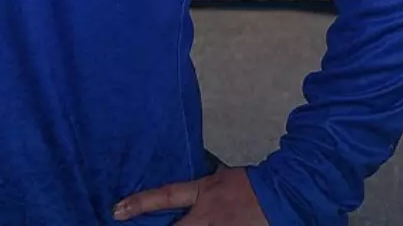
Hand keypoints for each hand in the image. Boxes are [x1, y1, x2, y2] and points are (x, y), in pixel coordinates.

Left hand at [114, 165, 268, 224]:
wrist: (286, 194)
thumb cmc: (252, 185)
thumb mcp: (218, 181)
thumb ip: (197, 192)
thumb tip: (178, 199)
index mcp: (203, 194)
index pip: (165, 197)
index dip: (140, 204)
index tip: (116, 211)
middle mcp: (208, 217)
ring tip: (185, 225)